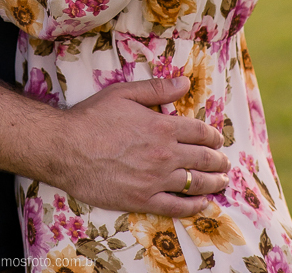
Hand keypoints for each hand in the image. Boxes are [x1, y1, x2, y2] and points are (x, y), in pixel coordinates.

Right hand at [55, 77, 228, 216]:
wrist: (67, 148)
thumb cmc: (93, 117)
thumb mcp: (124, 93)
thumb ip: (157, 89)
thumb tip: (185, 83)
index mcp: (162, 127)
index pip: (199, 132)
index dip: (212, 136)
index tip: (217, 139)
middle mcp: (164, 155)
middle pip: (202, 159)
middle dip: (218, 160)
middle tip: (224, 162)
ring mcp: (155, 180)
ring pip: (195, 184)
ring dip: (213, 183)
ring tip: (221, 182)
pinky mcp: (142, 200)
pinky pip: (176, 207)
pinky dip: (194, 207)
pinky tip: (202, 204)